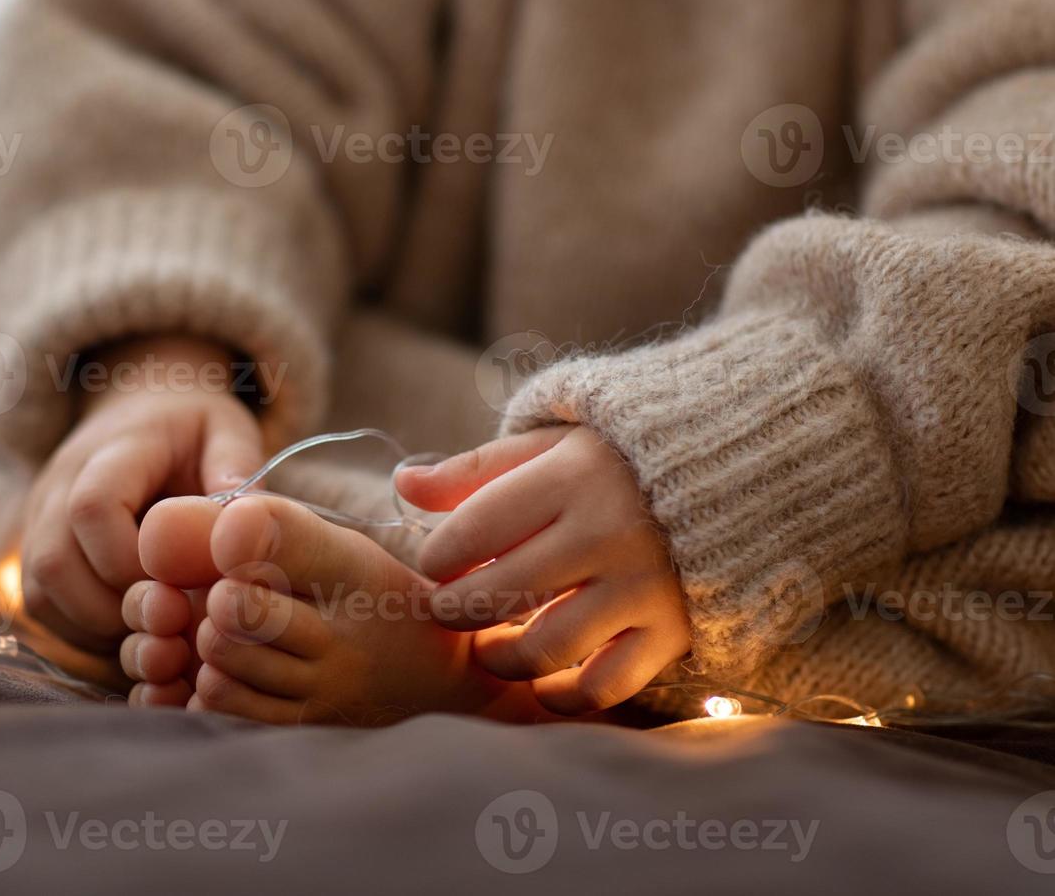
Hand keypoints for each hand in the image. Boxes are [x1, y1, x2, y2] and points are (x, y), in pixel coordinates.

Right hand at [19, 336, 264, 655]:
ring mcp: (39, 518)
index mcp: (112, 450)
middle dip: (114, 607)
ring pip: (39, 592)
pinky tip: (129, 624)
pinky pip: (39, 606)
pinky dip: (82, 631)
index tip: (179, 581)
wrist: (142, 413)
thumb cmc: (192, 429)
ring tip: (152, 624)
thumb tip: (240, 525)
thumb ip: (236, 468)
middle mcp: (60, 484)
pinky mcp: (36, 548)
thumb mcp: (226, 430)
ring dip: (96, 626)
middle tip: (169, 616)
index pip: (92, 508)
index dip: (132, 561)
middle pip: (54, 561)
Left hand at [395, 425, 690, 714]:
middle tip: (446, 610)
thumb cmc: (618, 459)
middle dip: (455, 611)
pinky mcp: (673, 629)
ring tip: (488, 646)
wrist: (734, 472)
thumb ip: (475, 469)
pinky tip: (542, 681)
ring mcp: (643, 586)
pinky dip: (564, 694)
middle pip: (500, 593)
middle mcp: (607, 533)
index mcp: (570, 477)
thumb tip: (403, 484)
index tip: (435, 563)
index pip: (473, 531)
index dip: (437, 557)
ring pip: (545, 648)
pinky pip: (605, 685)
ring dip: (500, 658)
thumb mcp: (550, 444)